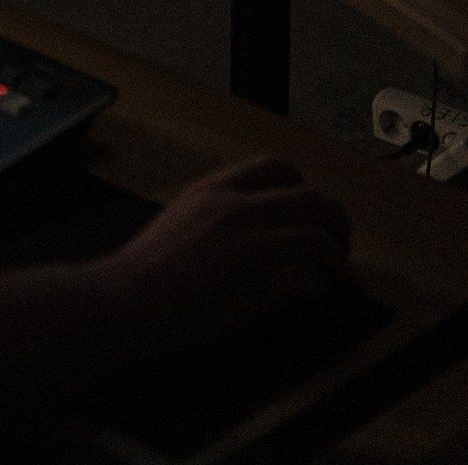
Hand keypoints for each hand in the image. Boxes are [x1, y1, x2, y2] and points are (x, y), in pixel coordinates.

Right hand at [101, 157, 350, 347]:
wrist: (128, 299)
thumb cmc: (147, 266)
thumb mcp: (182, 213)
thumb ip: (218, 207)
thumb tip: (255, 216)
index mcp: (217, 188)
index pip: (278, 167)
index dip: (303, 186)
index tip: (309, 208)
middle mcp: (239, 209)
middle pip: (312, 200)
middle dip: (336, 221)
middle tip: (340, 240)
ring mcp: (250, 247)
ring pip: (320, 240)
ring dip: (336, 258)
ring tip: (335, 272)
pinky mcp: (257, 288)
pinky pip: (310, 280)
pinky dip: (322, 288)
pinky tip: (317, 295)